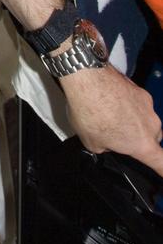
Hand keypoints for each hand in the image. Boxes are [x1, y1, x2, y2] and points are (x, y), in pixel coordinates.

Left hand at [61, 63, 162, 177]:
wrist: (88, 79)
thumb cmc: (91, 112)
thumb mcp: (92, 143)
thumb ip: (105, 148)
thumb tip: (106, 142)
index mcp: (143, 144)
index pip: (162, 164)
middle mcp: (151, 125)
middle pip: (153, 138)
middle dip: (139, 139)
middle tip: (118, 136)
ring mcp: (146, 105)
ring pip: (145, 119)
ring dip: (133, 120)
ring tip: (109, 115)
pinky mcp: (138, 89)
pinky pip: (137, 102)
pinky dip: (127, 104)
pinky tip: (109, 101)